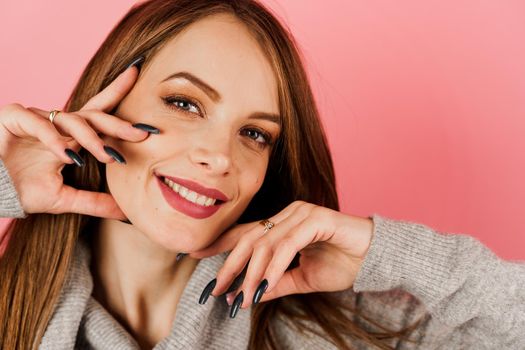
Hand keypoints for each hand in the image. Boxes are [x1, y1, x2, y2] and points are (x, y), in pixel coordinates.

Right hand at [0, 60, 156, 219]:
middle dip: (119, 123)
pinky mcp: (13, 117)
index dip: (119, 97)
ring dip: (90, 138)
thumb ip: (95, 203)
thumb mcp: (64, 199)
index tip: (143, 89)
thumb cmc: (20, 190)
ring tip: (105, 157)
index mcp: (71, 138)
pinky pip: (37, 122)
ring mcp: (36, 118)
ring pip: (70, 119)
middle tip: (143, 134)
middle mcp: (57, 125)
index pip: (100, 115)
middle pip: (94, 115)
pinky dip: (53, 137)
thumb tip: (128, 213)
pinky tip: (67, 155)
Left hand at [191, 200, 373, 316]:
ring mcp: (301, 213)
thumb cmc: (340, 264)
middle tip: (215, 289)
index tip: (194, 257)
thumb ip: (276, 284)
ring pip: (266, 243)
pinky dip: (275, 267)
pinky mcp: (315, 218)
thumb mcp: (301, 279)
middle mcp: (288, 214)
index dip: (219, 245)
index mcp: (282, 224)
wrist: (373, 258)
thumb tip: (248, 296)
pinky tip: (267, 286)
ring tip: (242, 297)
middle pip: (249, 238)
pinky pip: (288, 244)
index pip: (245, 234)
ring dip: (253, 273)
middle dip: (229, 265)